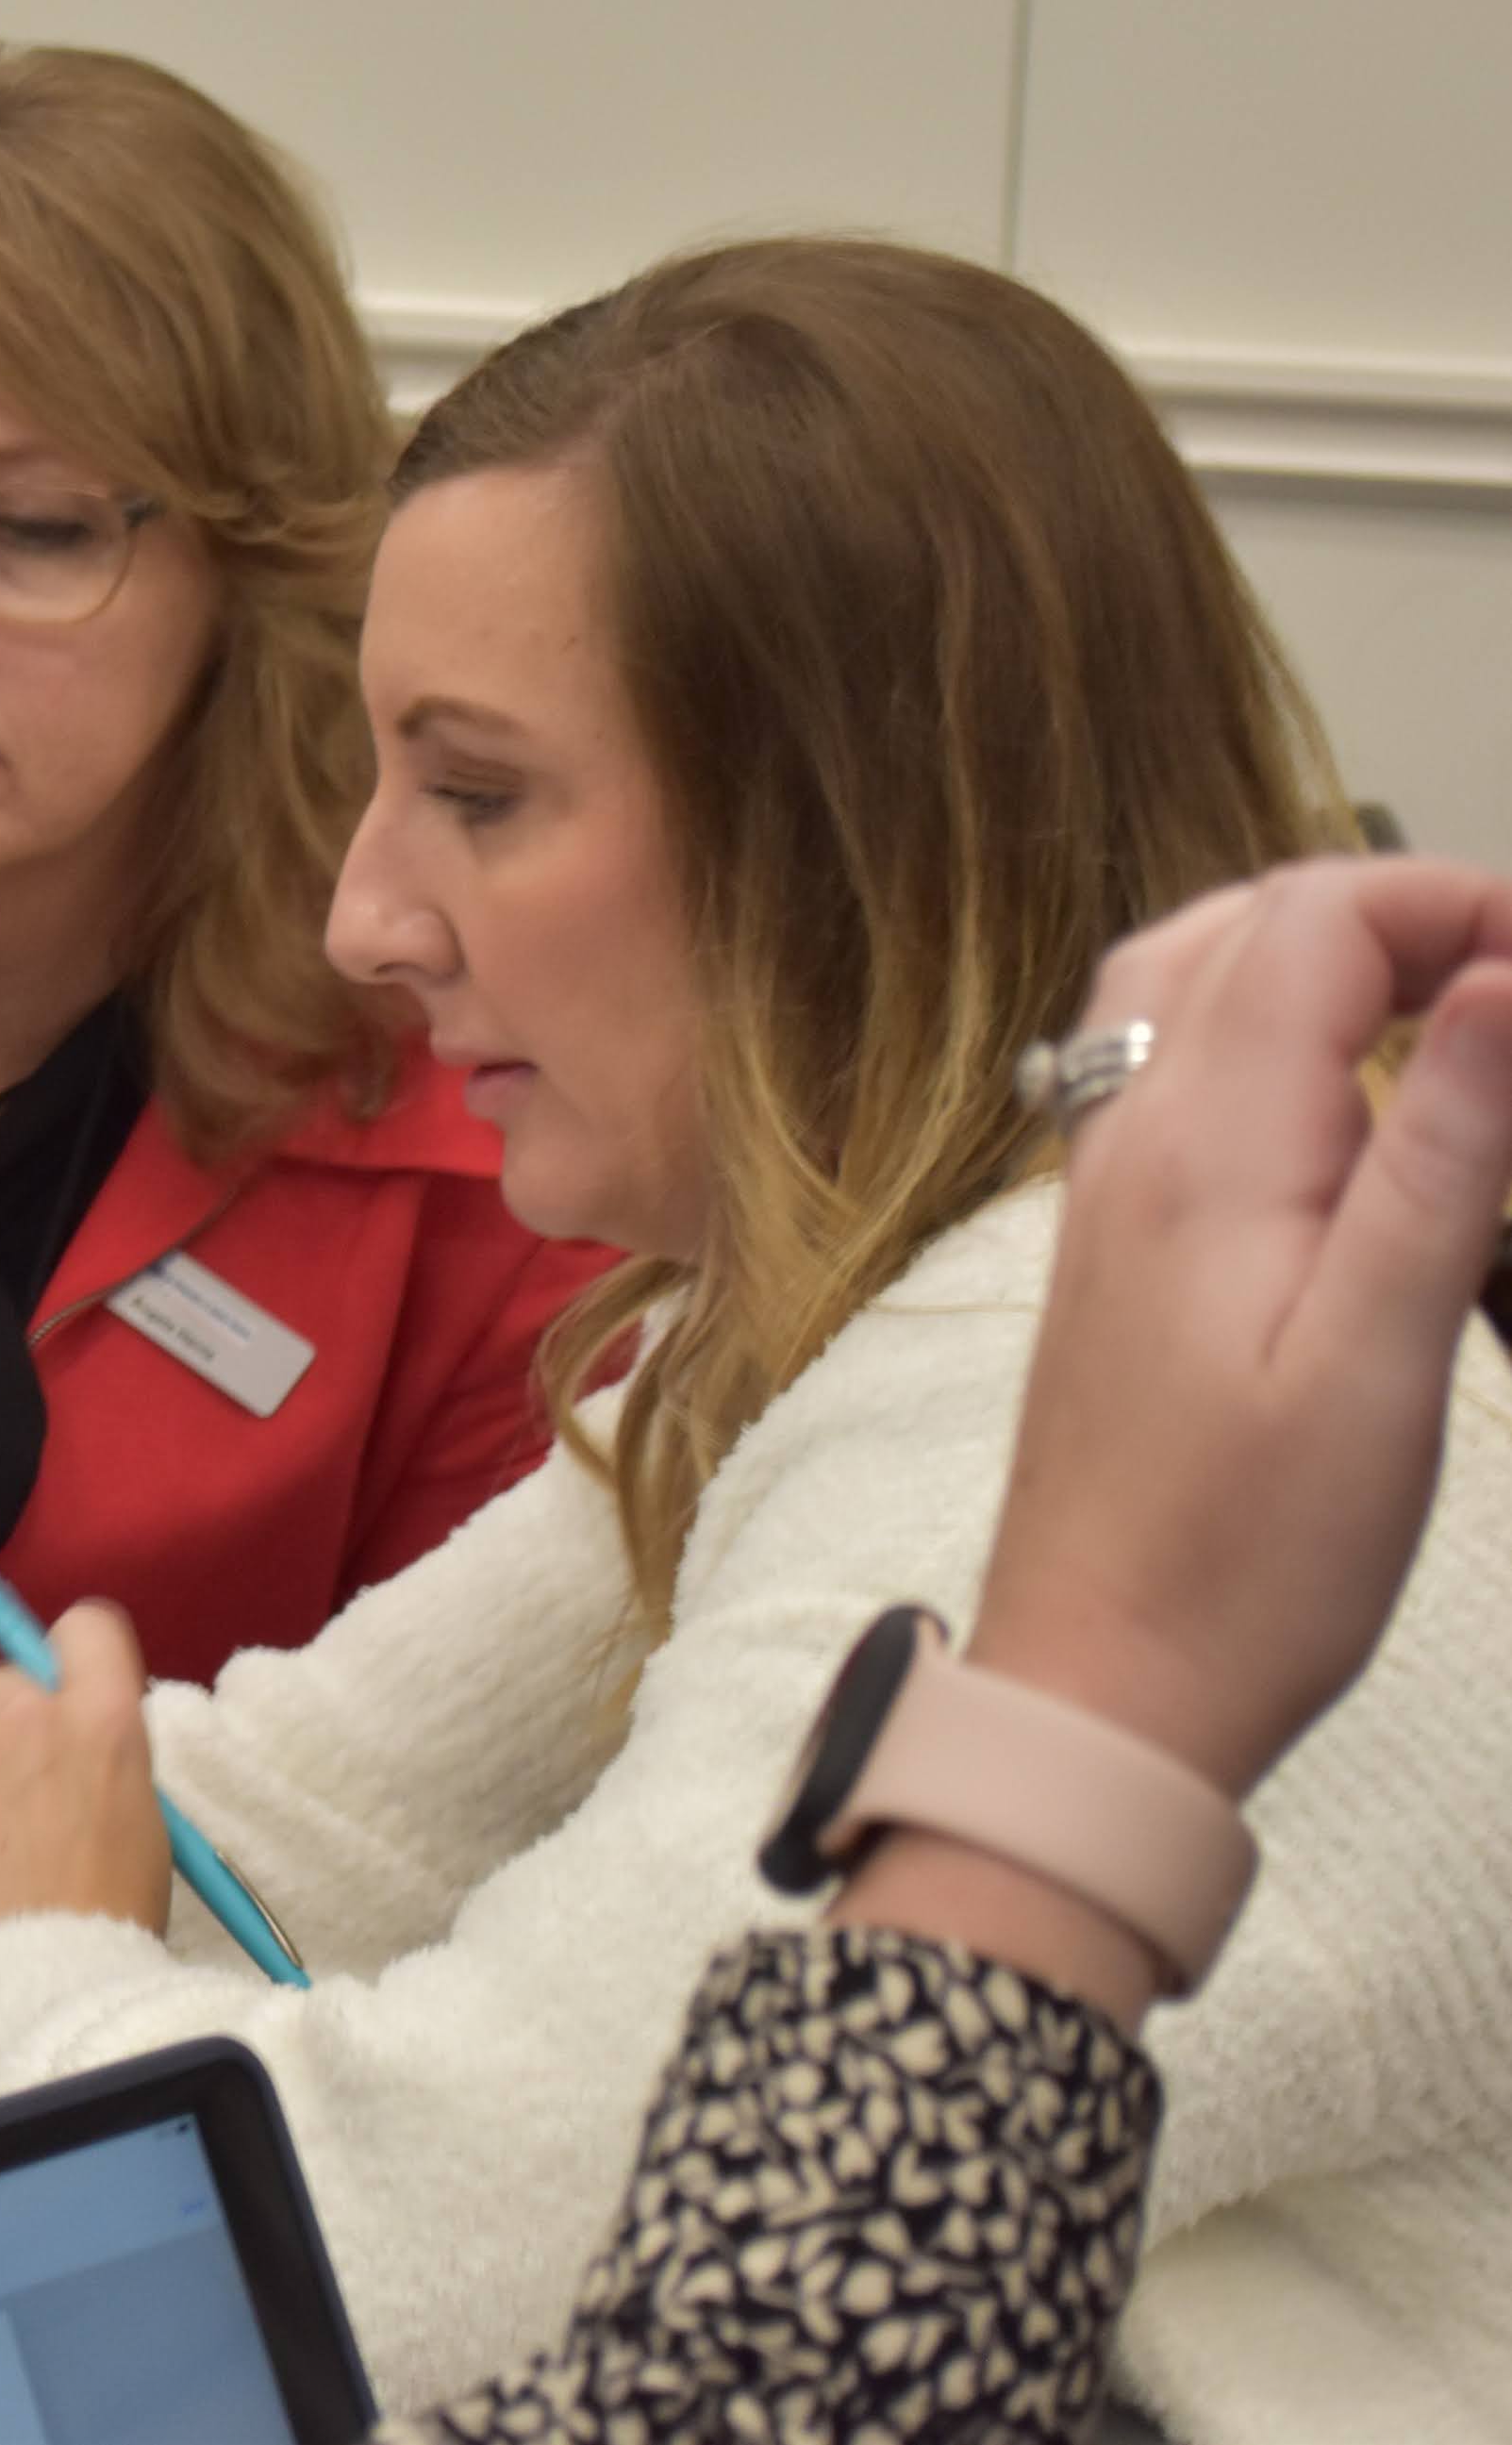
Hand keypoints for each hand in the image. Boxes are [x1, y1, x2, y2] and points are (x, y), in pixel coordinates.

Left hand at [0, 1598, 171, 1982]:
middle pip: (1, 1678)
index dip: (72, 1654)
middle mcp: (26, 1714)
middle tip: (6, 1791)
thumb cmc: (108, 1923)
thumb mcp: (140, 1825)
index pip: (88, 1627)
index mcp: (103, 1721)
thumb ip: (103, 1762)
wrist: (41, 1989)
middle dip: (2, 1721)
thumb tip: (72, 1745)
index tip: (62, 1691)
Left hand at [963, 858, 1511, 1799]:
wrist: (1105, 1678)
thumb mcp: (1386, 1351)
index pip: (1315, 920)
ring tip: (1453, 1011)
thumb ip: (1445, 1153)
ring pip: (1191, 988)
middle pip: (1245, 928)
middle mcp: (1131, 1142)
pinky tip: (1350, 1103)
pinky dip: (1268, 1034)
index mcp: (1203, 1146)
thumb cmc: (1250, 1554)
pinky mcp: (1114, 1246)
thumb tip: (1501, 980)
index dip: (1451, 900)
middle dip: (1394, 912)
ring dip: (1322, 962)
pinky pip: (1169, 1073)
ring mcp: (1107, 1189)